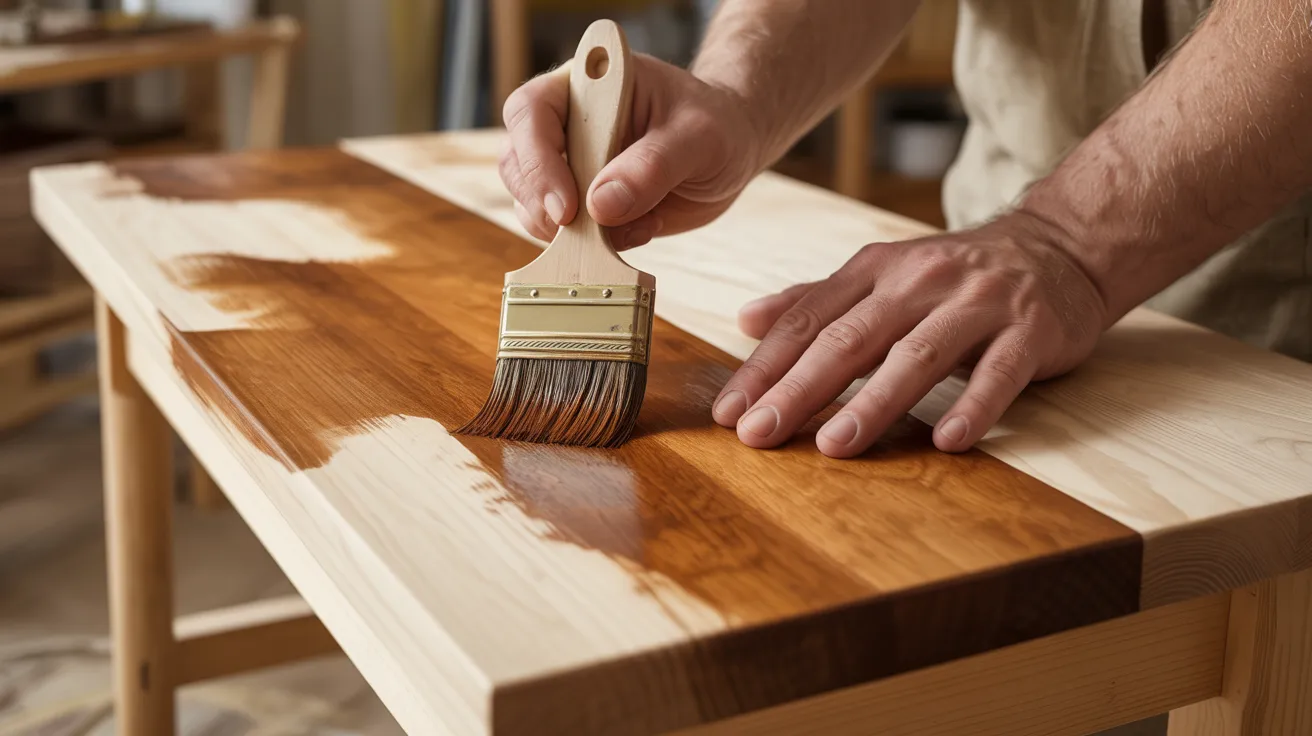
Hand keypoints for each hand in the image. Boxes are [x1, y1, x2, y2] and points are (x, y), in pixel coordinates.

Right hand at [499, 54, 761, 249]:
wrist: (730, 149)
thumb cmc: (716, 124)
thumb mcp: (698, 137)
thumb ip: (652, 167)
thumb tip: (601, 206)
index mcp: (588, 85)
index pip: (531, 111)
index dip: (537, 160)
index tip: (567, 207)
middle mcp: (566, 122)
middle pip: (518, 162)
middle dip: (544, 205)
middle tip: (587, 232)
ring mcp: (569, 164)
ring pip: (532, 203)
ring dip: (572, 232)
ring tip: (637, 226)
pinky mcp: (581, 202)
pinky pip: (564, 232)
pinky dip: (592, 245)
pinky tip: (639, 230)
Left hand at [711, 215, 1108, 456]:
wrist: (1060, 246)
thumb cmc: (957, 275)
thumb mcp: (884, 274)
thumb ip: (817, 299)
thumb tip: (746, 320)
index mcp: (877, 269)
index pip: (809, 321)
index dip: (765, 367)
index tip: (728, 412)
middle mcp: (921, 281)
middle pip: (851, 339)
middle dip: (799, 389)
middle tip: (759, 435)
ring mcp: (978, 304)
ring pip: (917, 356)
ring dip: (872, 402)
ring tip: (833, 445)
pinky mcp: (1031, 330)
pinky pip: (999, 373)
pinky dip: (974, 406)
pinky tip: (948, 440)